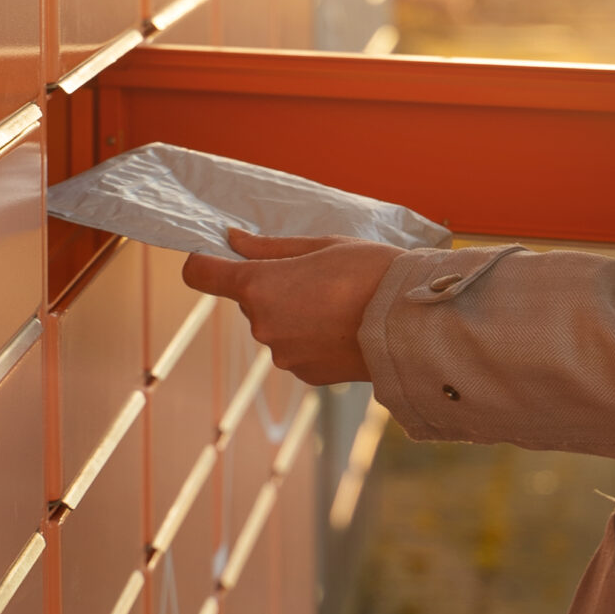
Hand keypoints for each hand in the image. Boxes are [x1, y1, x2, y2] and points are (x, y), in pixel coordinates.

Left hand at [181, 231, 401, 385]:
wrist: (413, 323)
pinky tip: (343, 327)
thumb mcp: (321, 245)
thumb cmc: (370, 272)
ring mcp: (283, 355)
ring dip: (294, 313)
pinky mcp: (304, 374)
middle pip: (249, 300)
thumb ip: (269, 247)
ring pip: (275, 325)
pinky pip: (296, 348)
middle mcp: (262, 325)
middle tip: (317, 277)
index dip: (205, 262)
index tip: (216, 255)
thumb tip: (231, 239)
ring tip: (338, 303)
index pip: (201, 274)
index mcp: (259, 286)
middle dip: (274, 287)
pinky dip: (311, 337)